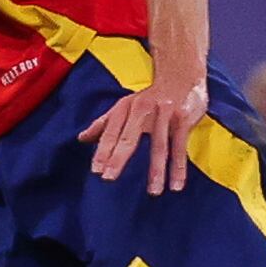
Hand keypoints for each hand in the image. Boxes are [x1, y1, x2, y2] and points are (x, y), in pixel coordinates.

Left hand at [80, 71, 204, 194]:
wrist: (181, 74)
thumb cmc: (150, 97)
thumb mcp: (126, 105)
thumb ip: (104, 123)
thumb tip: (81, 138)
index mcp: (126, 107)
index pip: (111, 131)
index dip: (102, 150)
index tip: (96, 170)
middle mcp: (143, 108)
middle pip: (129, 137)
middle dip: (118, 157)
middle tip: (109, 178)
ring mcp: (164, 112)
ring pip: (159, 146)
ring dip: (157, 170)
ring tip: (154, 192)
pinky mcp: (183, 118)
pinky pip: (180, 146)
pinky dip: (179, 167)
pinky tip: (176, 185)